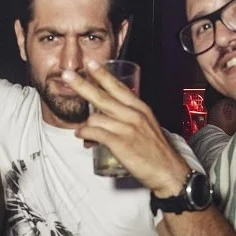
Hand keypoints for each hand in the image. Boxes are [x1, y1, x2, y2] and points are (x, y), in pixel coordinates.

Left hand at [61, 62, 189, 195]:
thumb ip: (128, 119)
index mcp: (140, 109)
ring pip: (96, 118)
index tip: (91, 64)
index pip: (118, 87)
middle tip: (67, 75)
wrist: (168, 171)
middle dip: (82, 84)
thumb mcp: (147, 127)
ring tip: (82, 132)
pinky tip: (82, 137)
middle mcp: (133, 115)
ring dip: (85, 125)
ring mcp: (126, 128)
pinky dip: (85, 135)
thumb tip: (106, 120)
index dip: (102, 75)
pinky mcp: (120, 143)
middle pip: (102, 96)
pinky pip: (95, 133)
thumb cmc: (157, 152)